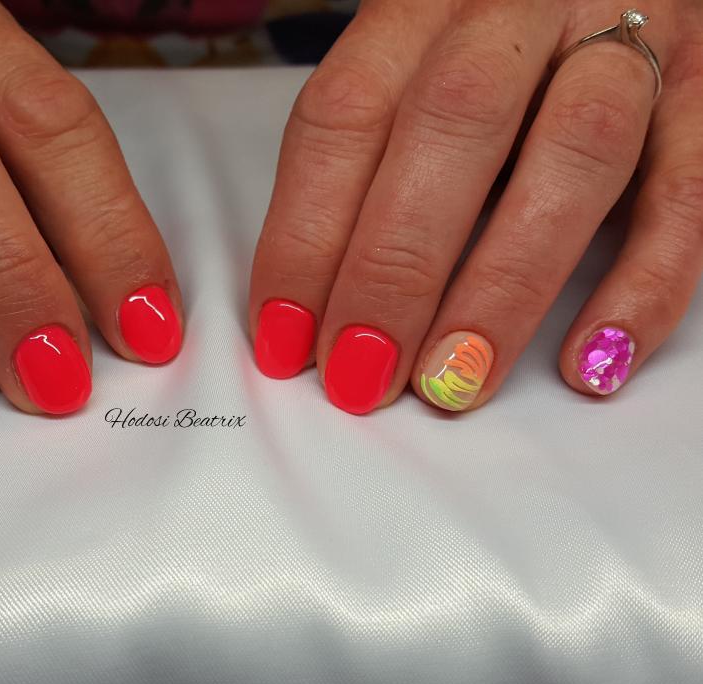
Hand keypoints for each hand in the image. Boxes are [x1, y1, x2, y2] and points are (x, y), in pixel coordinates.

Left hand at [249, 0, 702, 413]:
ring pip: (575, 152)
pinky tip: (590, 361)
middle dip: (397, 268)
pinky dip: (643, 285)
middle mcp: (520, 10)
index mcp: (421, 5)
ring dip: (505, 285)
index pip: (346, 116)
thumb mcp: (404, 79)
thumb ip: (361, 167)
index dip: (306, 235)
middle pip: (452, 127)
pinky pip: (689, 191)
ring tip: (454, 381)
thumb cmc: (484, 52)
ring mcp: (626, 41)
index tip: (286, 336)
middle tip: (363, 372)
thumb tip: (306, 310)